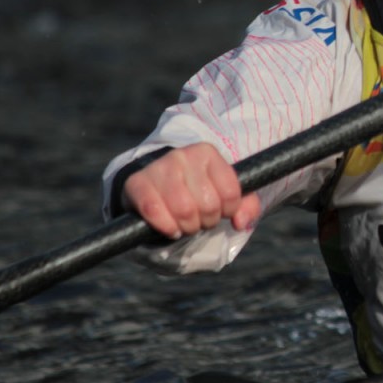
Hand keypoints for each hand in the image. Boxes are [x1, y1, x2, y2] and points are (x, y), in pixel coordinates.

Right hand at [122, 142, 260, 239]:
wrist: (155, 183)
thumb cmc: (196, 190)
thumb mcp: (225, 192)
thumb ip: (246, 205)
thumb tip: (241, 222)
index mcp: (207, 153)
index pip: (230, 193)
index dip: (228, 211)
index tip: (221, 211)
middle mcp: (183, 155)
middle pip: (208, 205)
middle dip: (206, 221)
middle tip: (200, 219)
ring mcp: (158, 167)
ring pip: (184, 210)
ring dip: (187, 227)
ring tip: (185, 224)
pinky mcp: (137, 183)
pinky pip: (154, 211)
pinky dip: (166, 227)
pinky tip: (170, 228)